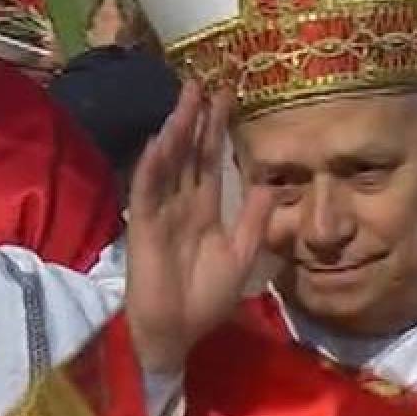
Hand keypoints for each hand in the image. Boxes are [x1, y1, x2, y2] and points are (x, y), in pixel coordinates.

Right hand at [123, 82, 272, 373]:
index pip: (210, 163)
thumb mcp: (242, 256)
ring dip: (175, 133)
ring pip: (169, 164)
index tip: (226, 98)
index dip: (216, 131)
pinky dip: (152, 168)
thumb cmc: (205, 299)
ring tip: (185, 101)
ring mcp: (161, 213)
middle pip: (189, 154)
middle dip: (194, 119)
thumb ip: (255, 220)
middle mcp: (181, 205)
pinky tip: (159, 142)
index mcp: (205, 211)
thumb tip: (272, 182)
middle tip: (201, 82)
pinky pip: (148, 192)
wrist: (177, 332)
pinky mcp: (143, 227)